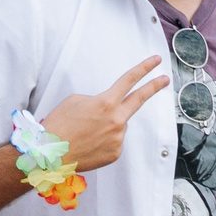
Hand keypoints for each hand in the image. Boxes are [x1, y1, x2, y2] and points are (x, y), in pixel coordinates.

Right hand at [42, 58, 168, 171]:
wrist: (50, 153)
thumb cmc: (59, 125)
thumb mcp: (76, 101)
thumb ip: (98, 101)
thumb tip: (110, 109)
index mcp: (106, 102)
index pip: (129, 80)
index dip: (144, 68)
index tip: (155, 62)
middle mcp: (116, 120)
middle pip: (139, 99)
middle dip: (153, 87)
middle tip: (165, 79)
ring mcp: (118, 138)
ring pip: (119, 125)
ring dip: (108, 125)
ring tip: (87, 132)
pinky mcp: (115, 153)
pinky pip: (114, 141)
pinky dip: (104, 140)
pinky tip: (90, 143)